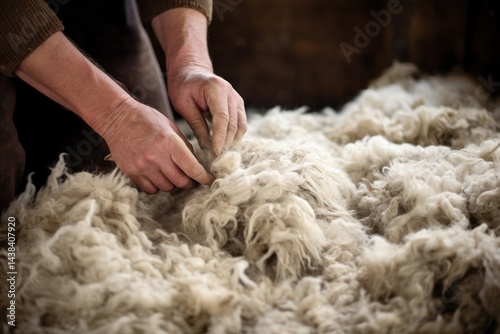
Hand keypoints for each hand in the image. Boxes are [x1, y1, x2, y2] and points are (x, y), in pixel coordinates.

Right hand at [100, 98, 214, 193]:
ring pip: (166, 187)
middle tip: (189, 176)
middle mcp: (156, 156)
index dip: (203, 177)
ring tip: (170, 171)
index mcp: (169, 142)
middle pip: (181, 182)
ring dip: (172, 183)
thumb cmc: (147, 120)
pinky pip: (150, 189)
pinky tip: (157, 175)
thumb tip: (197, 165)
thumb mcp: (171, 127)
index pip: (192, 168)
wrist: (117, 117)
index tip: (209, 180)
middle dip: (188, 181)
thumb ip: (185, 147)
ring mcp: (142, 166)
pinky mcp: (131, 172)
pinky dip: (157, 185)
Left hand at [167, 65, 246, 155]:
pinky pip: (240, 123)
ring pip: (240, 125)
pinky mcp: (238, 105)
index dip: (220, 137)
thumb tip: (207, 147)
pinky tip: (225, 145)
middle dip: (226, 142)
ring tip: (220, 155)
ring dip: (232, 141)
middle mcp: (230, 92)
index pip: (222, 117)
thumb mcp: (183, 104)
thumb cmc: (183, 86)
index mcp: (216, 88)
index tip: (215, 152)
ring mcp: (237, 98)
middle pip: (233, 123)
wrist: (191, 70)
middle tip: (216, 159)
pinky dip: (235, 136)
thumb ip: (197, 125)